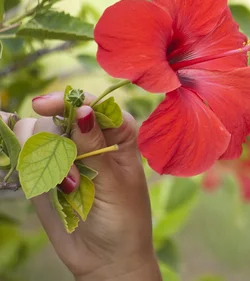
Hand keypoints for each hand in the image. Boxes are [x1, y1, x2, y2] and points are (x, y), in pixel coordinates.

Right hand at [13, 92, 160, 280]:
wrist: (106, 258)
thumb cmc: (123, 219)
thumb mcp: (113, 185)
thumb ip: (94, 149)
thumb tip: (83, 110)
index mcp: (119, 134)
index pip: (93, 105)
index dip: (69, 103)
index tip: (43, 107)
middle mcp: (90, 137)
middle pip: (58, 117)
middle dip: (55, 143)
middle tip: (70, 181)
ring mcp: (65, 152)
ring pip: (36, 132)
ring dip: (38, 155)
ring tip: (62, 188)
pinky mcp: (44, 171)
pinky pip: (23, 151)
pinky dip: (17, 153)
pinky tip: (14, 146)